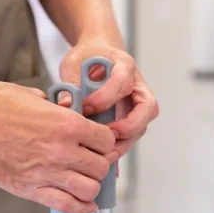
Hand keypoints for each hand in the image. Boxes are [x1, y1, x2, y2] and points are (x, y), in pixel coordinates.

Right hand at [0, 80, 115, 212]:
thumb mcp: (36, 96)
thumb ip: (59, 108)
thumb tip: (70, 109)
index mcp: (67, 124)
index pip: (107, 140)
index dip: (105, 142)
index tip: (101, 144)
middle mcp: (62, 151)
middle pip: (101, 167)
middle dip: (100, 164)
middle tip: (93, 162)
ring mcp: (47, 172)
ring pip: (89, 189)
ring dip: (91, 186)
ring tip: (86, 182)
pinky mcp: (31, 189)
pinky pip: (66, 205)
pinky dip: (80, 208)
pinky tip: (84, 205)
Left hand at [59, 41, 158, 160]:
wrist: (97, 55)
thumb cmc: (87, 57)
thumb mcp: (74, 62)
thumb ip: (71, 81)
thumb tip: (66, 105)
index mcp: (124, 64)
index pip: (123, 81)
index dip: (105, 97)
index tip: (86, 107)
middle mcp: (137, 84)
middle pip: (148, 108)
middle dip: (128, 125)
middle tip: (106, 135)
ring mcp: (137, 103)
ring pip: (142, 126)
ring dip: (124, 142)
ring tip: (102, 152)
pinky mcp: (131, 117)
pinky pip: (131, 135)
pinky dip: (118, 147)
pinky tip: (103, 157)